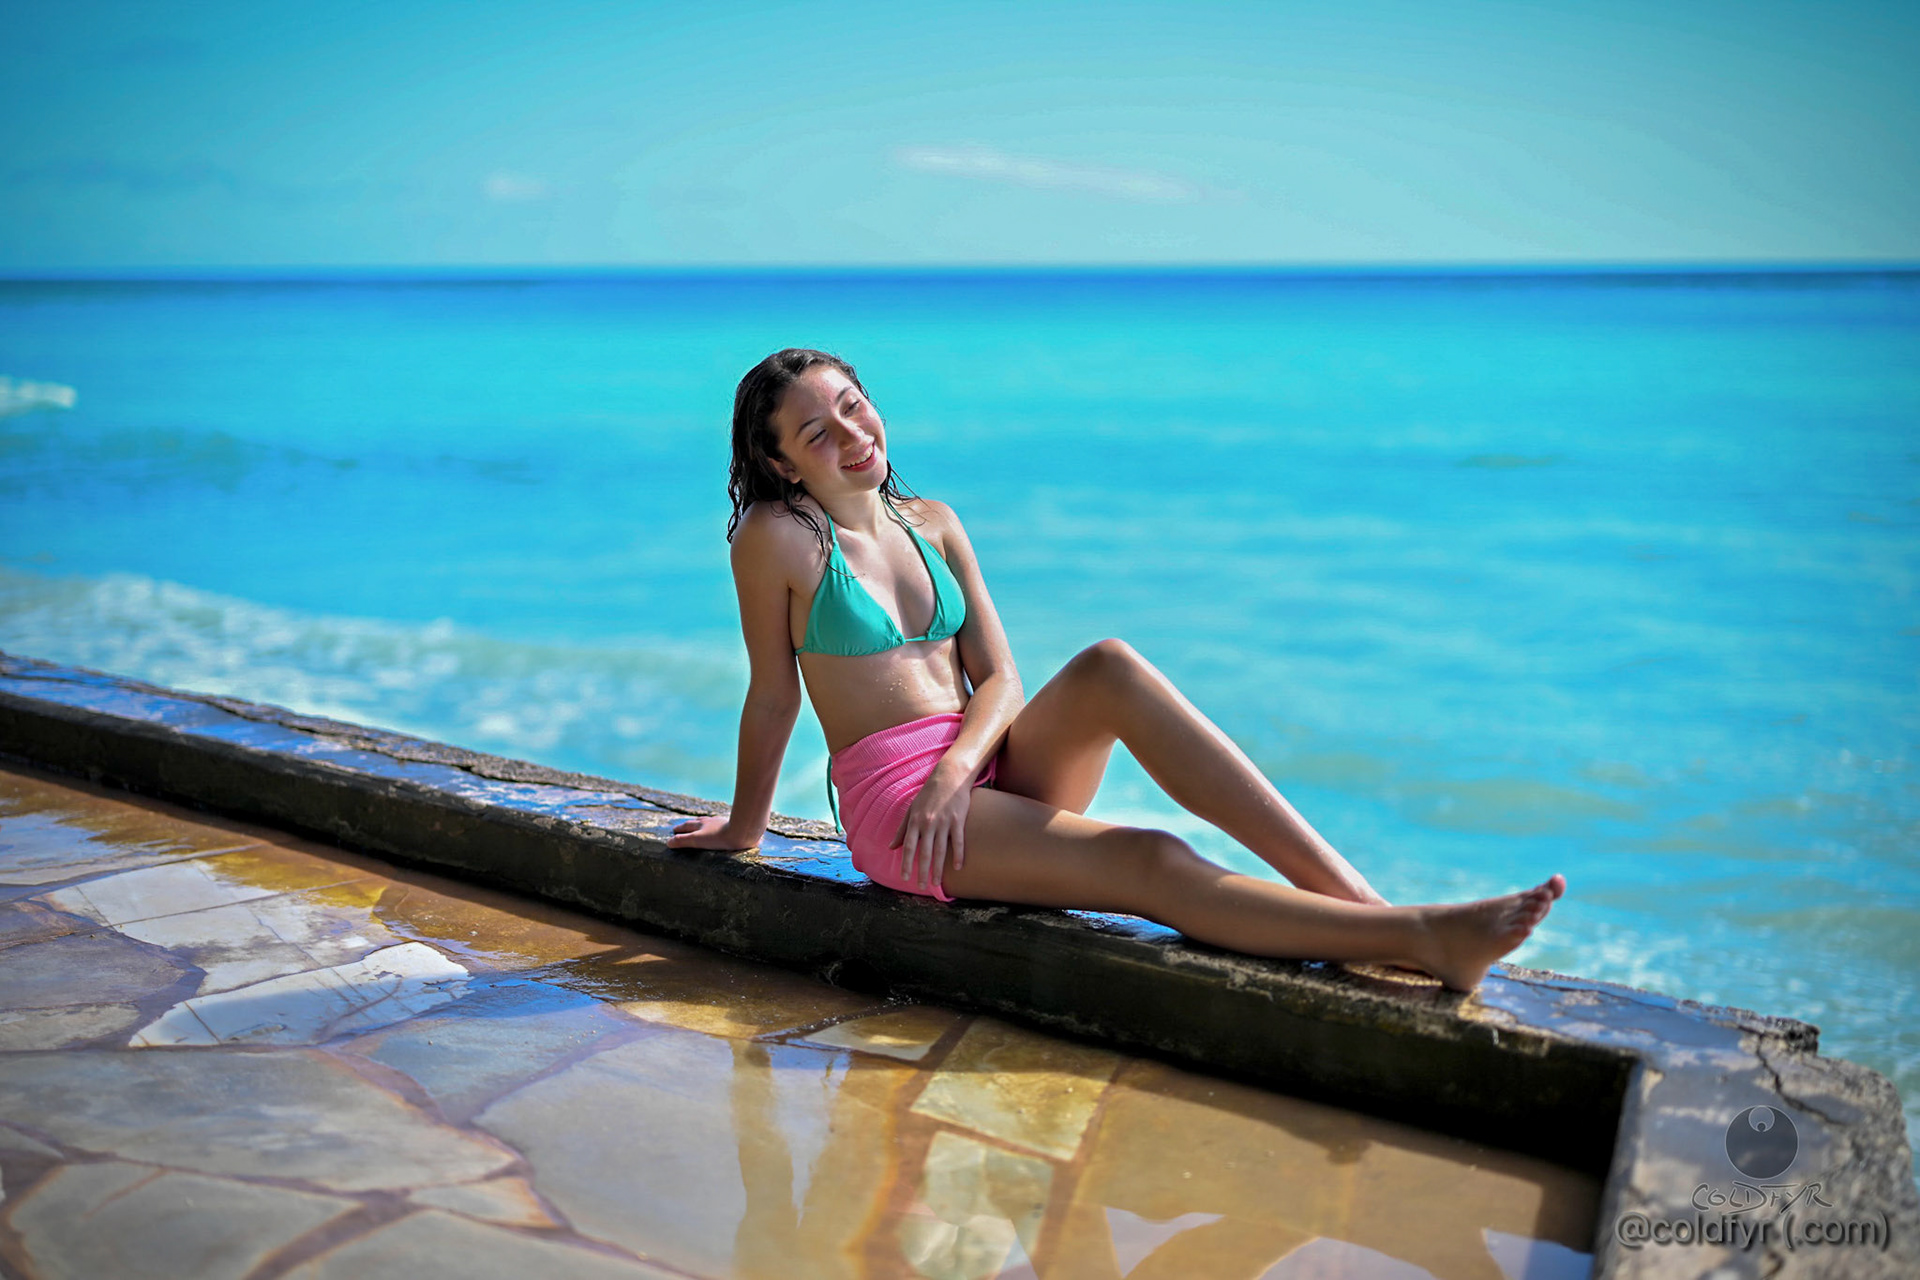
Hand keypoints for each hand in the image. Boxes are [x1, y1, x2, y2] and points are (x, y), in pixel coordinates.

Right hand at [665, 814, 759, 850]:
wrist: (742, 833)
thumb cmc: (718, 838)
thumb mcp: (697, 840)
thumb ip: (683, 841)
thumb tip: (669, 842)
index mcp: (701, 824)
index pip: (687, 826)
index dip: (680, 829)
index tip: (674, 830)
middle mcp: (711, 821)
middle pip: (697, 822)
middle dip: (690, 825)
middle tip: (685, 826)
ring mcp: (722, 823)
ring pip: (710, 822)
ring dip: (704, 824)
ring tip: (702, 826)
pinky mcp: (733, 826)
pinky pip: (722, 825)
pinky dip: (717, 827)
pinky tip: (721, 829)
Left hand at [891, 767, 973, 893]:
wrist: (949, 777)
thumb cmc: (929, 794)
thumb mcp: (912, 810)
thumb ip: (902, 830)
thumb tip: (891, 847)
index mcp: (915, 821)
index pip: (909, 846)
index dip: (906, 863)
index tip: (904, 878)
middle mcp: (928, 823)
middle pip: (924, 852)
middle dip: (921, 871)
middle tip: (920, 886)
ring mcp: (944, 822)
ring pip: (940, 850)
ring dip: (939, 868)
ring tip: (937, 883)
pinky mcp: (958, 820)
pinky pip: (958, 841)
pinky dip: (958, 855)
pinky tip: (958, 867)